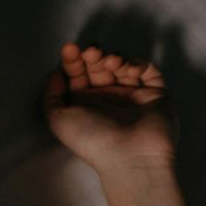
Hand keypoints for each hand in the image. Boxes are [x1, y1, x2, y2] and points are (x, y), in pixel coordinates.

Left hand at [41, 43, 179, 174]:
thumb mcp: (58, 121)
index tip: (70, 49)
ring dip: (114, 57)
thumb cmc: (92, 141)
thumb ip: (51, 97)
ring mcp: (131, 95)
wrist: (129, 156)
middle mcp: (107, 98)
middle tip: (91, 53)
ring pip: (122, 64)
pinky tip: (128, 68)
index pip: (78, 74)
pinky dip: (138, 63)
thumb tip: (55, 74)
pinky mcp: (154, 93)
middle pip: (99, 65)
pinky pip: (148, 70)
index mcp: (85, 104)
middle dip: (93, 55)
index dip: (73, 59)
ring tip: (109, 62)